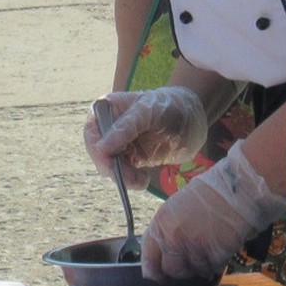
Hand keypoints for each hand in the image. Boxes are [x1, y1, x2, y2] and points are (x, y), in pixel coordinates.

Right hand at [83, 87, 207, 189]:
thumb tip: (101, 147)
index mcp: (107, 109)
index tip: (108, 165)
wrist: (192, 118)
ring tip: (140, 179)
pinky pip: (124, 174)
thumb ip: (126, 127)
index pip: (92, 132)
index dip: (96, 150)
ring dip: (123, 177)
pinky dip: (131, 181)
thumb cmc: (169, 105)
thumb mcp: (148, 111)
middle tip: (129, 177)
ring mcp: (120, 145)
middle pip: (99, 154)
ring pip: (110, 167)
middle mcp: (109, 128)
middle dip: (112, 168)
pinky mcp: (132, 159)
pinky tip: (143, 179)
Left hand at [142, 142, 285, 280]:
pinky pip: (211, 268)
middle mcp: (174, 237)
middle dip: (181, 269)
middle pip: (171, 270)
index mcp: (161, 223)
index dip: (154, 271)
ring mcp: (194, 247)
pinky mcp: (215, 254)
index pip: (149, 259)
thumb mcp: (177, 207)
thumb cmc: (209, 193)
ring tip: (209, 250)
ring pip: (193, 271)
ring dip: (200, 266)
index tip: (159, 276)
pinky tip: (220, 249)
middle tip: (191, 260)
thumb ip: (166, 230)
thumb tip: (163, 254)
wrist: (239, 187)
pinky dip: (215, 263)